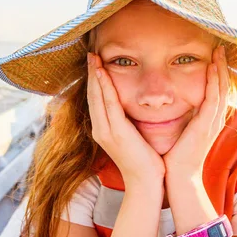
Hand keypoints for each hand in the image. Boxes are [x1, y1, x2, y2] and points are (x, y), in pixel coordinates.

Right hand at [87, 53, 165, 186]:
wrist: (146, 183)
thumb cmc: (144, 162)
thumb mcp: (132, 138)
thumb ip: (128, 124)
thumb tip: (132, 109)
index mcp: (103, 130)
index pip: (96, 100)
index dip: (94, 81)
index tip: (94, 63)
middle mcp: (99, 129)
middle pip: (92, 95)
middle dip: (91, 73)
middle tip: (90, 53)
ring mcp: (105, 131)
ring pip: (97, 96)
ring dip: (94, 75)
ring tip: (93, 57)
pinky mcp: (116, 132)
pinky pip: (108, 104)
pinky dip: (104, 87)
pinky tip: (101, 73)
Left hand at [163, 45, 229, 177]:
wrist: (179, 176)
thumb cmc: (177, 156)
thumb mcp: (184, 131)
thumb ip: (185, 117)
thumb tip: (177, 103)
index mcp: (210, 120)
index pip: (217, 91)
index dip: (217, 73)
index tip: (214, 56)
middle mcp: (215, 119)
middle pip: (223, 86)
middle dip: (222, 66)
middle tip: (220, 47)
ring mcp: (212, 121)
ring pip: (221, 88)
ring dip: (220, 68)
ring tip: (219, 50)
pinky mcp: (206, 125)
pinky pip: (213, 98)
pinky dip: (214, 81)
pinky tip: (212, 66)